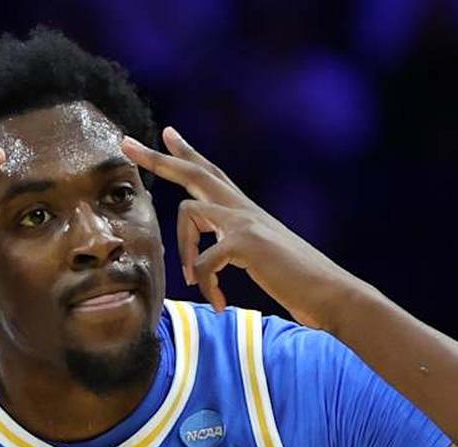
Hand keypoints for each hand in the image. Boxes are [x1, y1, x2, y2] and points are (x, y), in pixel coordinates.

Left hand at [122, 128, 352, 328]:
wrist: (332, 294)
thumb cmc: (298, 283)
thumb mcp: (261, 258)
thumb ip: (235, 247)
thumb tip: (209, 256)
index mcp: (246, 211)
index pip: (212, 173)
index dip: (188, 153)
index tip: (166, 133)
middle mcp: (245, 208)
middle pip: (194, 172)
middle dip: (158, 159)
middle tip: (126, 144)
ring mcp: (246, 221)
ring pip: (188, 213)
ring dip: (183, 252)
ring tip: (194, 282)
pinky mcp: (246, 243)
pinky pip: (204, 260)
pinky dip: (206, 284)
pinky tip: (218, 302)